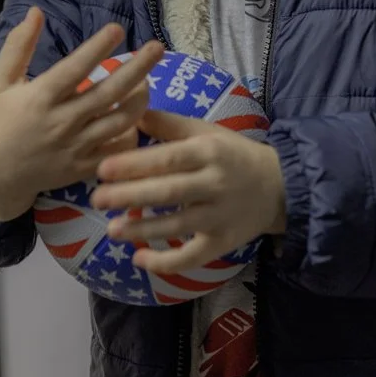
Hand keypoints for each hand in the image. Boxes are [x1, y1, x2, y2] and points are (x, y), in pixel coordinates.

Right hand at [0, 8, 163, 224]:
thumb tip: (36, 11)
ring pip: (120, 121)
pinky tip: (136, 117)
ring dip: (139, 99)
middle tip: (157, 47)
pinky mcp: (84, 168)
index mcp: (40, 98)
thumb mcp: (0, 81)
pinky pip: (117, 150)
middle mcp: (61, 122)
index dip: (97, 48)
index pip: (74, 70)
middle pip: (108, 93)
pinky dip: (132, 133)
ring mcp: (75, 147)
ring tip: (147, 81)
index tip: (117, 28)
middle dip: (137, 68)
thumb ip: (18, 46)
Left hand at [89, 109, 286, 274]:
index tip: (103, 168)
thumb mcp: (206, 132)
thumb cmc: (233, 154)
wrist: (278, 186)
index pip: (169, 158)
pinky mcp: (222, 243)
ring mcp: (219, 216)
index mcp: (209, 151)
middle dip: (130, 196)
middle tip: (96, 199)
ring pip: (177, 225)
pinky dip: (166, 262)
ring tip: (111, 230)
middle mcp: (215, 183)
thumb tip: (132, 114)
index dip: (135, 164)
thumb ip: (170, 125)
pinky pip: (192, 257)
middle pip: (169, 192)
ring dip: (142, 229)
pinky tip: (139, 260)